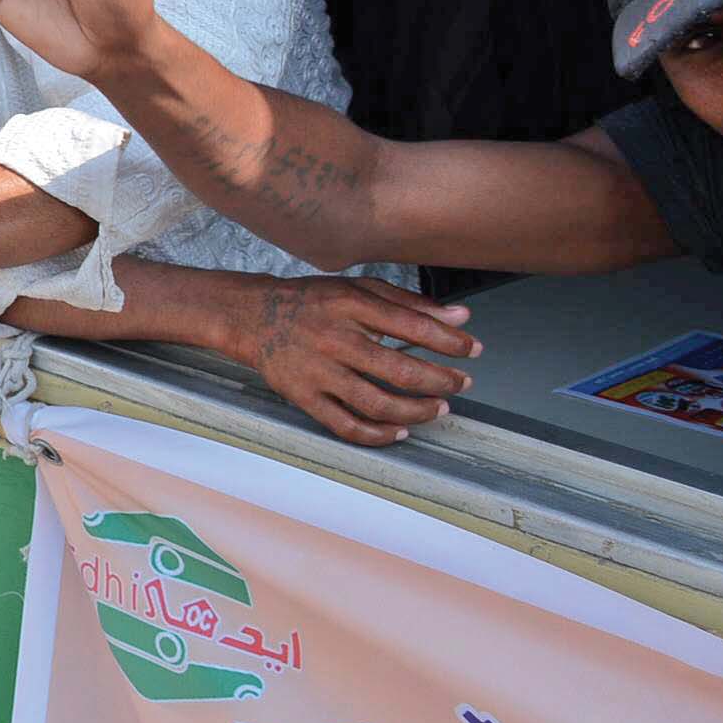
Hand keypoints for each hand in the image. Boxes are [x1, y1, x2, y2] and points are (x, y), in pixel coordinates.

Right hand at [206, 272, 478, 447]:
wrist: (250, 315)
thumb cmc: (312, 301)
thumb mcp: (358, 288)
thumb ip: (409, 303)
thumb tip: (461, 317)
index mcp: (350, 305)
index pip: (412, 327)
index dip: (450, 343)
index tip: (472, 350)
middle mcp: (335, 339)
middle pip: (401, 371)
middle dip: (441, 381)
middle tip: (460, 383)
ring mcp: (318, 372)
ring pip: (378, 404)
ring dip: (418, 411)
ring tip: (439, 408)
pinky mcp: (303, 396)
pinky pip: (345, 426)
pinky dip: (378, 435)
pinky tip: (399, 432)